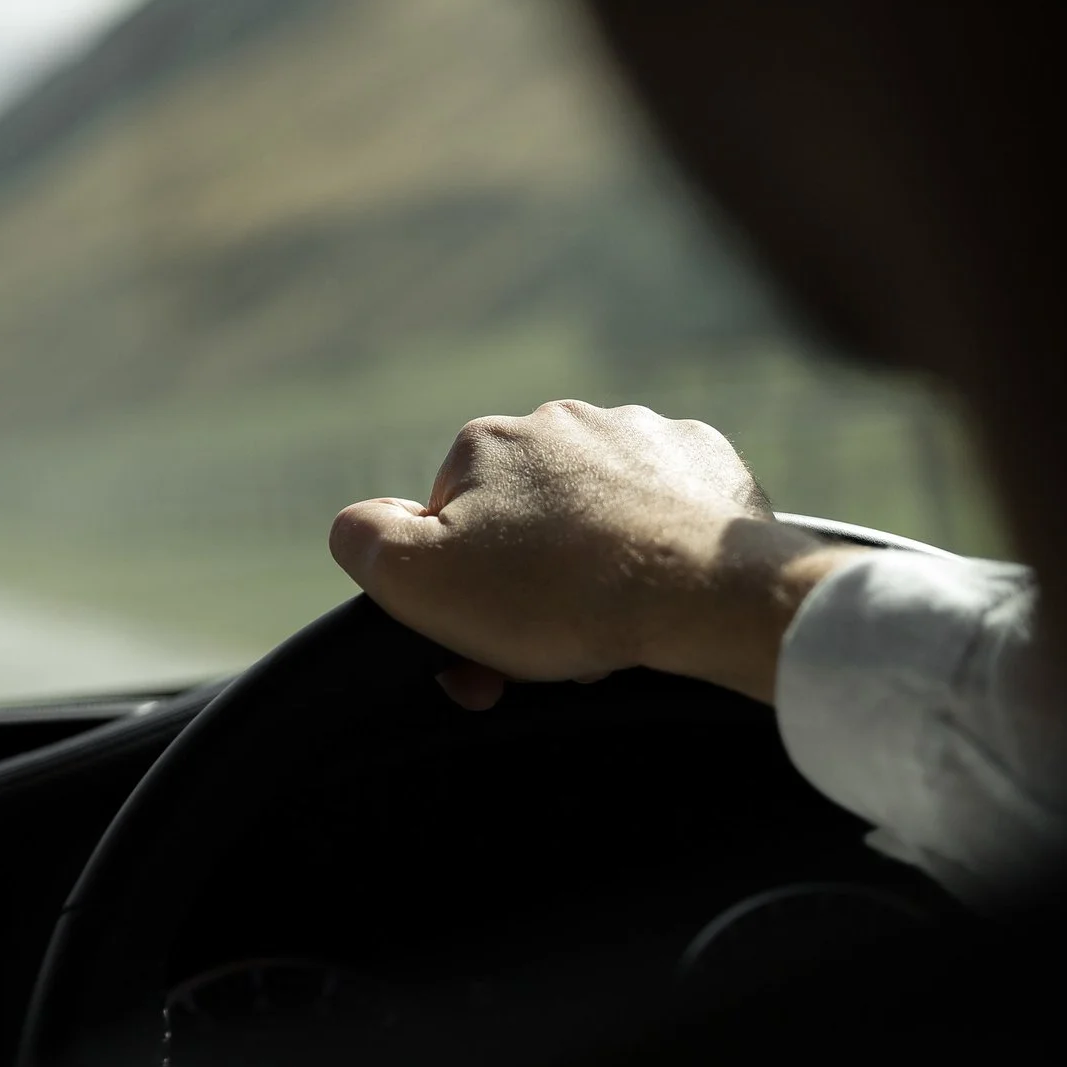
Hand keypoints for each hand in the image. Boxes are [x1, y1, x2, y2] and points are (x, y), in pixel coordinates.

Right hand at [329, 401, 862, 706]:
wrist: (704, 592)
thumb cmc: (561, 594)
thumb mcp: (423, 579)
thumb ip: (366, 541)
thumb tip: (359, 523)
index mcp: (488, 442)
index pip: (449, 522)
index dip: (460, 590)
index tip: (487, 645)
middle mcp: (562, 420)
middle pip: (527, 519)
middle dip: (532, 583)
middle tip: (556, 646)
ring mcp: (642, 434)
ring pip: (598, 513)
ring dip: (595, 564)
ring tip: (614, 621)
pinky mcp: (707, 462)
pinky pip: (669, 507)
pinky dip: (661, 546)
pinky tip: (665, 587)